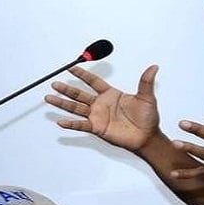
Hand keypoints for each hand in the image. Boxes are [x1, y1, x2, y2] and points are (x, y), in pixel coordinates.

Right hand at [44, 65, 160, 151]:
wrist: (148, 137)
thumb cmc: (147, 118)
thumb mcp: (147, 97)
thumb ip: (146, 82)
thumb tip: (153, 67)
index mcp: (111, 94)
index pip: (93, 81)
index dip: (82, 75)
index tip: (71, 68)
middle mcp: (101, 104)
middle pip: (79, 94)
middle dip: (66, 89)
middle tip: (54, 83)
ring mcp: (98, 116)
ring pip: (76, 108)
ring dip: (63, 104)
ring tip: (49, 98)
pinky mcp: (98, 128)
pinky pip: (81, 125)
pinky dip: (71, 124)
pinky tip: (61, 121)